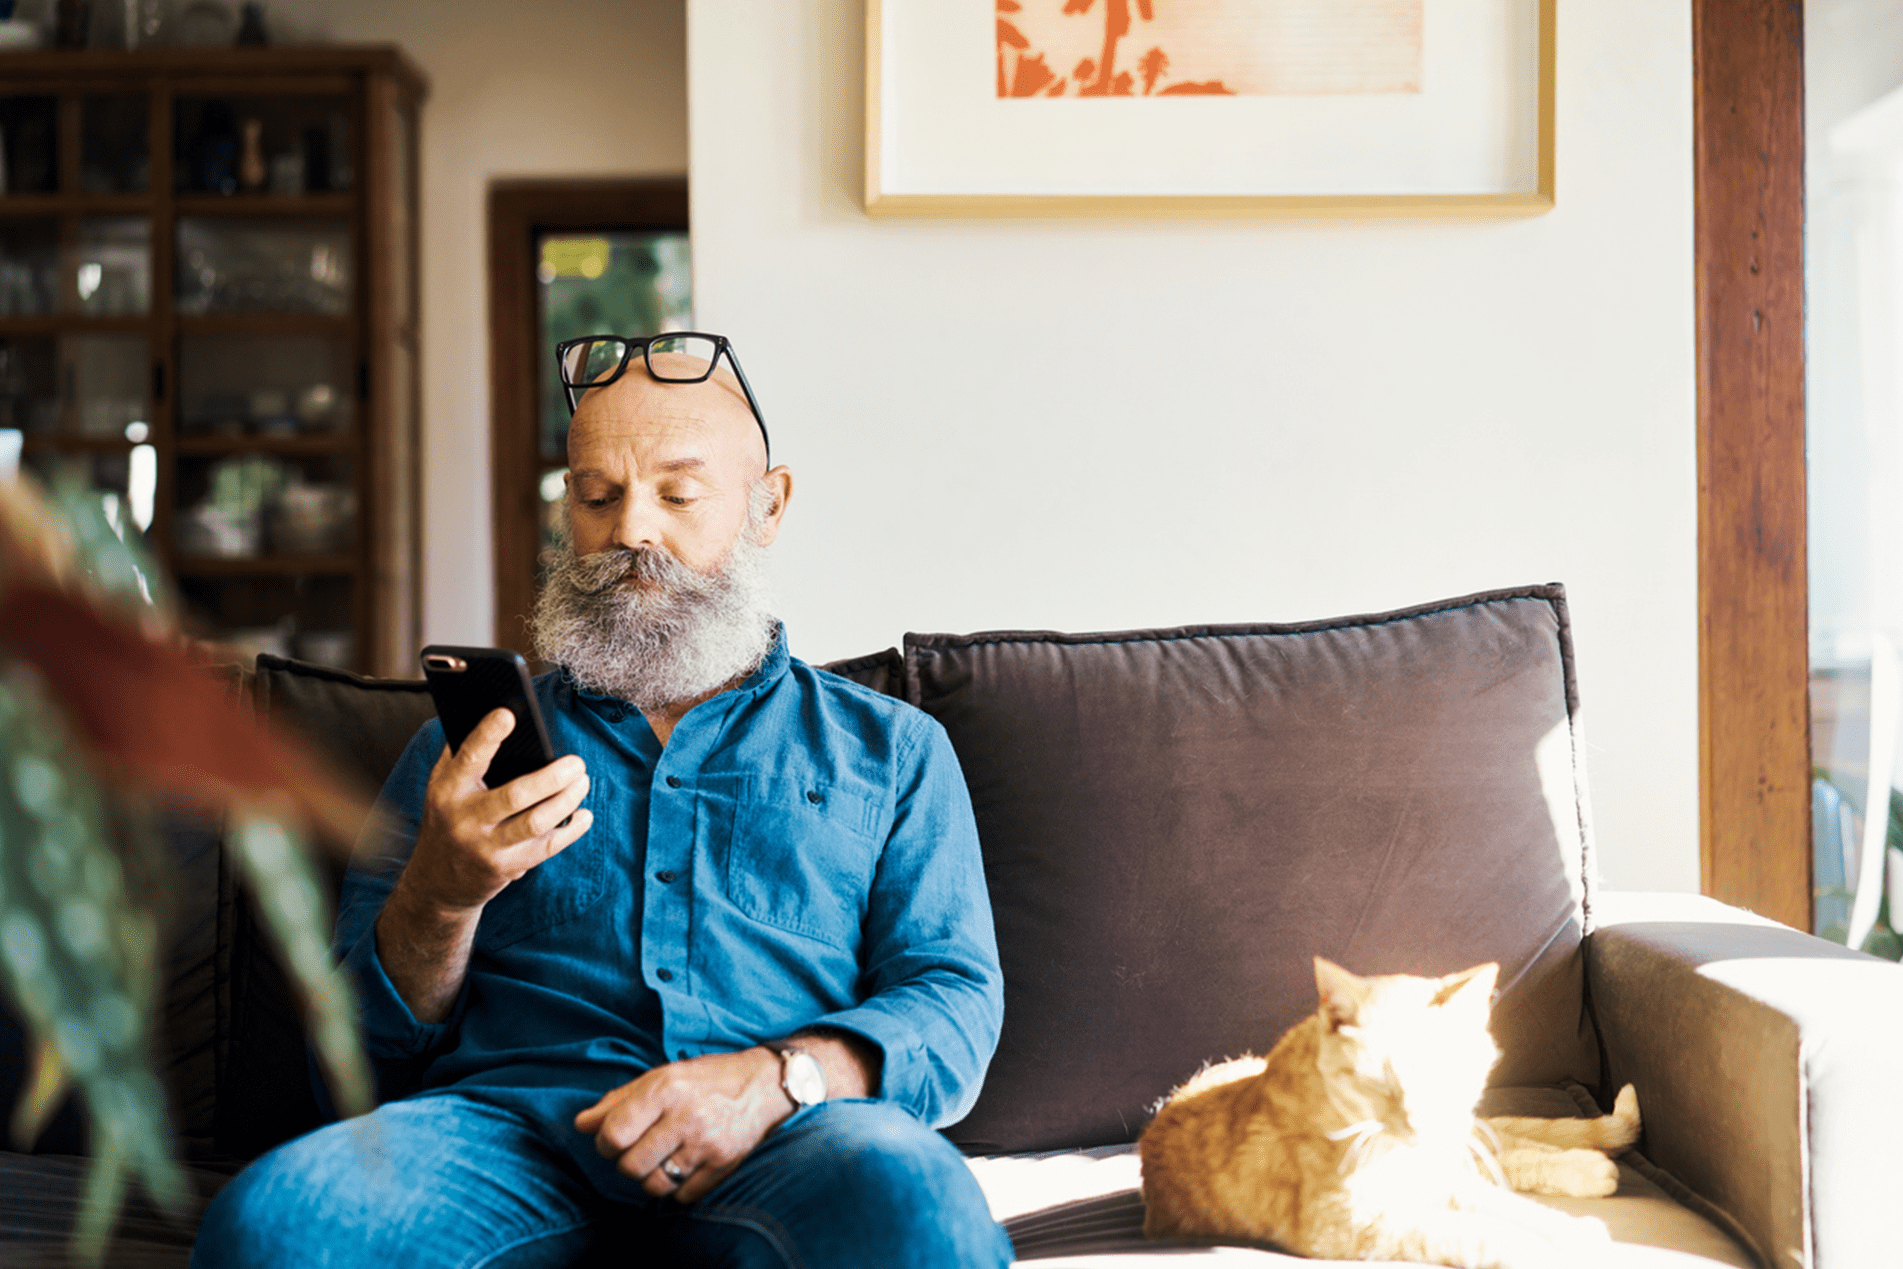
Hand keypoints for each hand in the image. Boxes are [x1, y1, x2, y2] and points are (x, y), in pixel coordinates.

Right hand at [399, 708, 593, 914]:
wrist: (437, 880)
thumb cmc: (448, 817)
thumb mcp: (443, 786)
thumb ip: (464, 754)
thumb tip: (503, 717)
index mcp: (448, 789)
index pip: (469, 758)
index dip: (487, 735)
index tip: (508, 714)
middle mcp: (465, 818)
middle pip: (515, 795)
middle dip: (552, 777)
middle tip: (576, 763)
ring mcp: (486, 846)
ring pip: (536, 822)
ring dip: (567, 800)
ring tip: (583, 781)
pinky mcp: (506, 867)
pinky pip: (546, 848)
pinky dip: (571, 830)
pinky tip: (583, 815)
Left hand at [574, 1048, 793, 1202]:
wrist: (764, 1086)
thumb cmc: (706, 1079)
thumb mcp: (661, 1077)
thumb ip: (619, 1100)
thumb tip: (583, 1124)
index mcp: (664, 1089)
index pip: (614, 1134)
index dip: (605, 1143)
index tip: (614, 1139)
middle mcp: (685, 1117)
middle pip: (630, 1166)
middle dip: (627, 1162)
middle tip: (639, 1149)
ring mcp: (705, 1144)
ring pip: (654, 1186)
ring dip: (651, 1178)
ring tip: (661, 1159)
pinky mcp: (722, 1166)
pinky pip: (683, 1196)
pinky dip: (678, 1188)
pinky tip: (684, 1166)